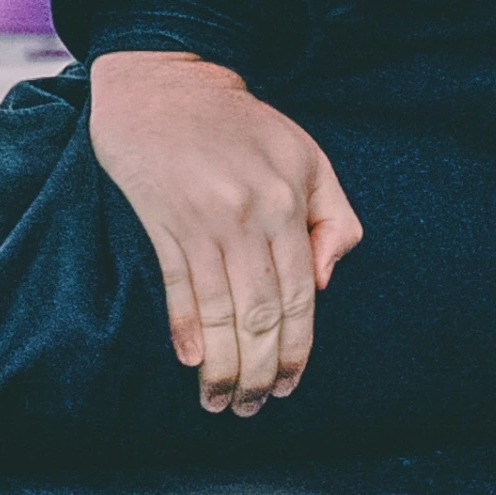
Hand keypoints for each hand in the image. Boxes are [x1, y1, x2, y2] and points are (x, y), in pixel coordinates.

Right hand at [86, 50, 365, 415]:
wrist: (167, 85)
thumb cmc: (242, 126)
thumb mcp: (307, 157)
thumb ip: (333, 218)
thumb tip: (323, 283)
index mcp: (288, 202)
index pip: (299, 295)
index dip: (297, 348)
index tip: (291, 384)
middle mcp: (248, 216)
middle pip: (260, 313)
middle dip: (260, 370)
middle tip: (255, 408)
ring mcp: (202, 220)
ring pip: (220, 310)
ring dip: (223, 365)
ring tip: (222, 403)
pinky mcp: (162, 221)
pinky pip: (179, 286)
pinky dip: (186, 329)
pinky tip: (193, 363)